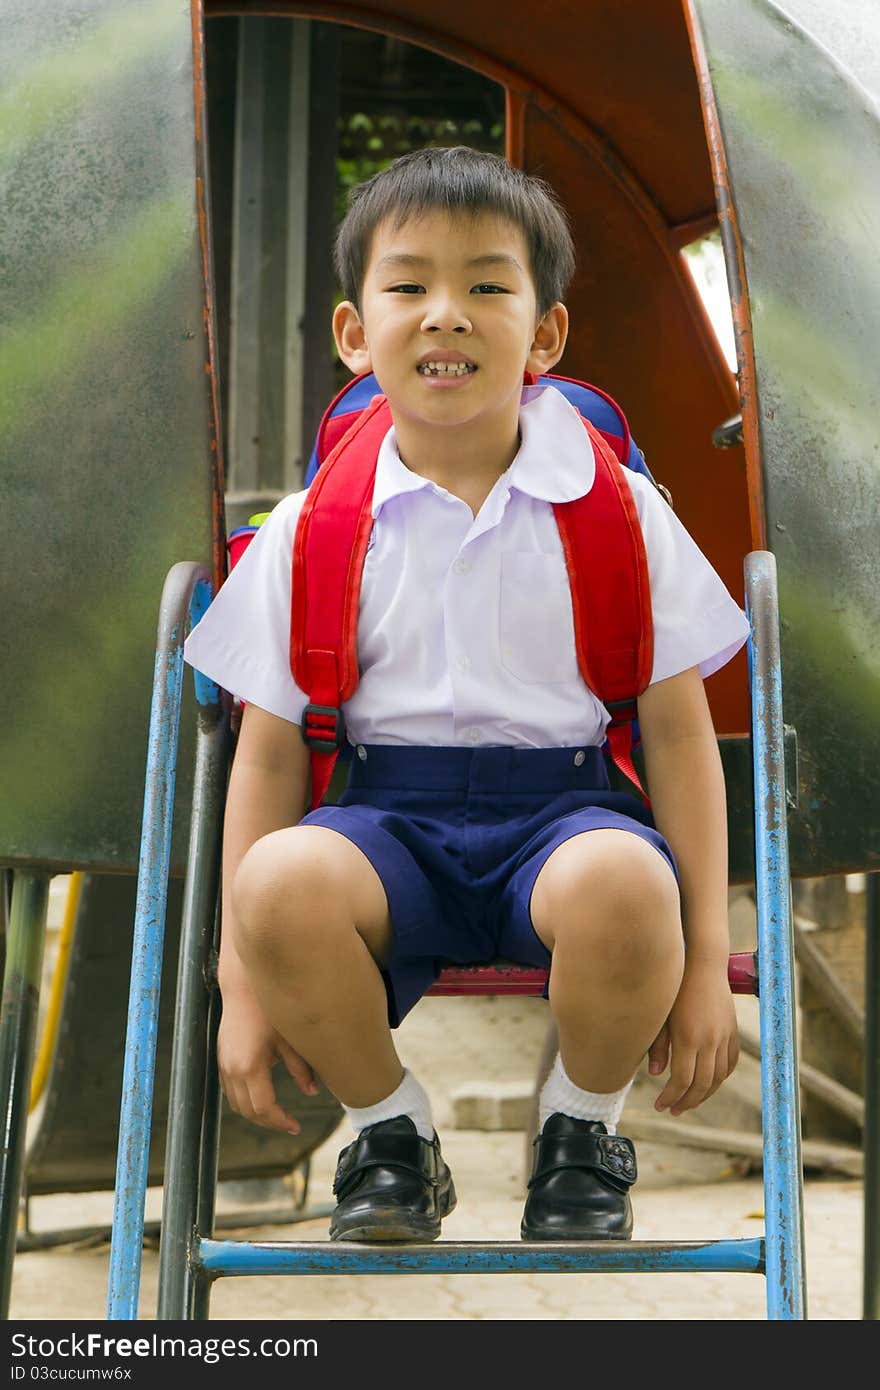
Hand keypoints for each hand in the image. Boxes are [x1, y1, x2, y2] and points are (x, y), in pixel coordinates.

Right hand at [217, 987, 318, 1134]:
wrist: (243, 987)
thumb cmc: (268, 1009)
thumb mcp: (290, 1039)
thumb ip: (301, 1069)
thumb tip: (313, 1092)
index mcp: (251, 1066)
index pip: (264, 1108)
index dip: (280, 1121)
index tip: (295, 1126)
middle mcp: (233, 1070)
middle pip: (248, 1112)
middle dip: (269, 1122)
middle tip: (289, 1124)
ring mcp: (224, 1065)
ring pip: (236, 1104)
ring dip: (255, 1113)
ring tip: (277, 1112)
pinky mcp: (221, 1059)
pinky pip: (230, 1091)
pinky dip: (244, 1099)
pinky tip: (262, 1094)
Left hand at [647, 957, 738, 1116]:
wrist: (702, 964)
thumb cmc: (674, 987)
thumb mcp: (660, 1015)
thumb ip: (658, 1046)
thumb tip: (656, 1074)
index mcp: (688, 1038)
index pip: (682, 1081)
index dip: (671, 1097)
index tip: (661, 1106)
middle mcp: (709, 1041)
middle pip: (702, 1084)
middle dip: (686, 1101)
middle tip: (673, 1109)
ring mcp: (724, 1036)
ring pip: (718, 1077)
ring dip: (704, 1094)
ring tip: (689, 1101)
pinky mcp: (732, 1031)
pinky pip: (730, 1062)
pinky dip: (720, 1077)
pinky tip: (709, 1081)